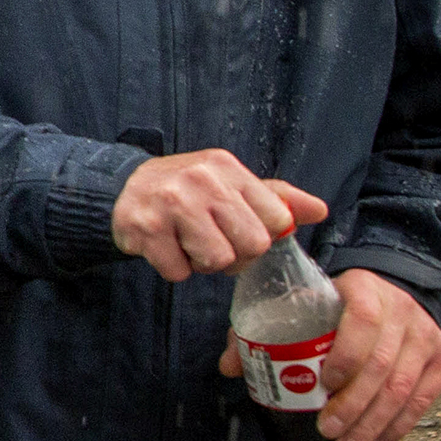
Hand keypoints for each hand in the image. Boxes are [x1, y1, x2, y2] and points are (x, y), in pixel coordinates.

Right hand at [111, 151, 329, 281]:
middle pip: (252, 244)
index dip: (260, 234)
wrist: (120, 189)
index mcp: (227, 168)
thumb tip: (320, 210)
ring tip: (187, 243)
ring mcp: (172, 203)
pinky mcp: (146, 229)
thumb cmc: (185, 190)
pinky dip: (174, 268)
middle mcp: (201, 180)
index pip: (277, 219)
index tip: (237, 229)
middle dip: (234, 254)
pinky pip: (179, 272)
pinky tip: (165, 247)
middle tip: (211, 240)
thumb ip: (274, 197)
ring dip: (202, 263)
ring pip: (217, 261)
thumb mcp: (230, 183)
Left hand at [218, 267, 440, 440]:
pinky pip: (423, 399)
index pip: (361, 320)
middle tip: (327, 431)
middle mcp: (402, 309)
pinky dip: (397, 426)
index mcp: (364, 288)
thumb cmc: (336, 306)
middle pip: (382, 365)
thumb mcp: (304, 306)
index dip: (346, 356)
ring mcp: (427, 334)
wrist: (392, 296)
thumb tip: (228, 367)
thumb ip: (263, 331)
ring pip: (403, 389)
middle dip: (353, 405)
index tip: (324, 385)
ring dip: (373, 424)